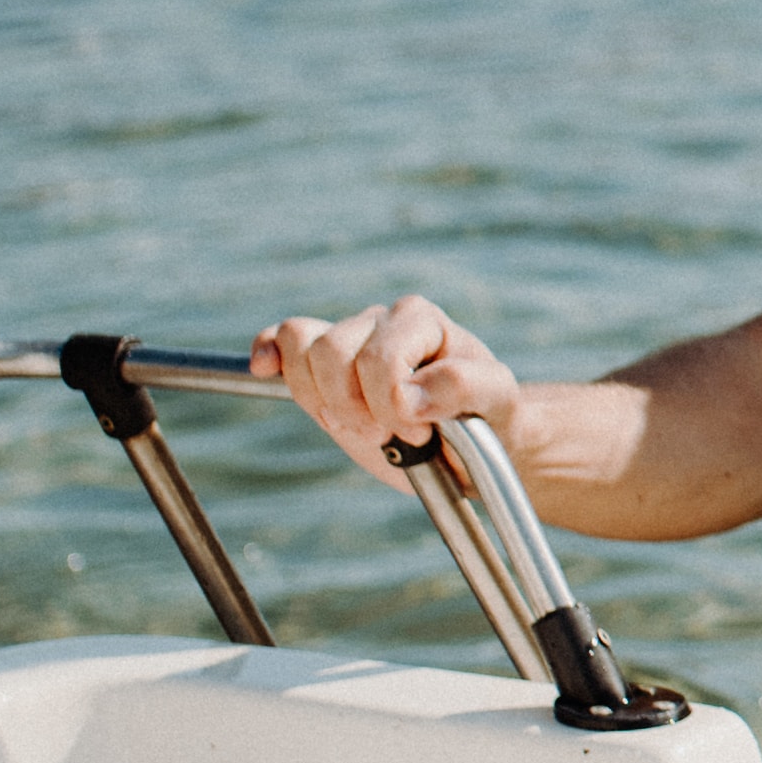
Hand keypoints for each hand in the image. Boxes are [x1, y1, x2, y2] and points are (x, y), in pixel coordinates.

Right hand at [258, 298, 521, 466]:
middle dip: (353, 406)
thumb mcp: (495, 400)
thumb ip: (463, 387)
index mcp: (421, 320)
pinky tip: (266, 369)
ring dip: (323, 401)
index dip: (390, 405)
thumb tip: (412, 393)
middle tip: (389, 434)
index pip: (379, 357)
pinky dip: (269, 353)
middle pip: (331, 351)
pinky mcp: (322, 369)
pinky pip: (281, 340)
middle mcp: (380, 322)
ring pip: (301, 348)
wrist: (468, 441)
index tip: (419, 432)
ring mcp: (348, 341)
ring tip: (361, 425)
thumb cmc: (485, 414)